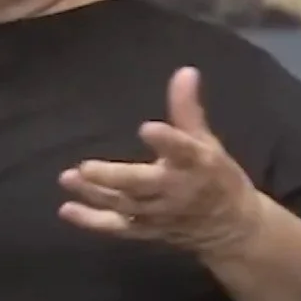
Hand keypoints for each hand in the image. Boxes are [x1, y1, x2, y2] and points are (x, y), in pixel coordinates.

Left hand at [59, 66, 264, 255]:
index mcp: (196, 164)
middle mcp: (175, 190)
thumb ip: (187, 109)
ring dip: (95, 194)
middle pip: (142, 185)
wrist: (232, 228)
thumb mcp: (206, 142)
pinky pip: (118, 227)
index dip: (167, 141)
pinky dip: (92, 221)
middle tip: (85, 167)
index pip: (182, 151)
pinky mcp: (147, 230)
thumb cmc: (216, 177)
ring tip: (67, 178)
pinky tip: (67, 210)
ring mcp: (159, 213)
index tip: (147, 128)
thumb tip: (185, 71)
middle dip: (114, 177)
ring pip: (124, 205)